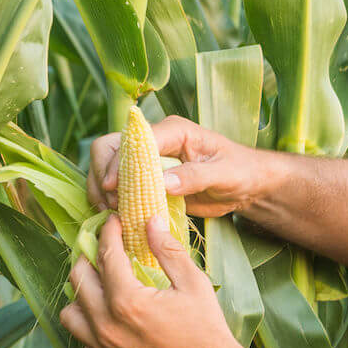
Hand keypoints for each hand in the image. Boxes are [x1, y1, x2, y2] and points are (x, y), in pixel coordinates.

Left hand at [60, 210, 247, 347]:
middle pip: (79, 279)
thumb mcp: (193, 284)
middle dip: (89, 258)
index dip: (108, 232)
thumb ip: (168, 250)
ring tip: (100, 289)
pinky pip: (82, 341)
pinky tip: (108, 320)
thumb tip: (150, 221)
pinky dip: (89, 326)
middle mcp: (106, 325)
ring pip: (69, 312)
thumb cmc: (208, 330)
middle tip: (104, 252)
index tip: (113, 222)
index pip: (106, 255)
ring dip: (81, 296)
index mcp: (128, 300)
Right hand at [86, 114, 269, 218]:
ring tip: (111, 213)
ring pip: (107, 165)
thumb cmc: (240, 171)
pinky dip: (111, 199)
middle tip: (109, 204)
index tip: (113, 188)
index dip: (118, 161)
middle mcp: (155, 140)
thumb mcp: (224, 174)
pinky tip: (116, 216)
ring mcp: (147, 159)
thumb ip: (195, 176)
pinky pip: (118, 185)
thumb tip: (163, 182)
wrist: (246, 184)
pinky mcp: (145, 178)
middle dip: (103, 174)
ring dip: (101, 189)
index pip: (134, 140)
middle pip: (109, 147)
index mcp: (174, 130)